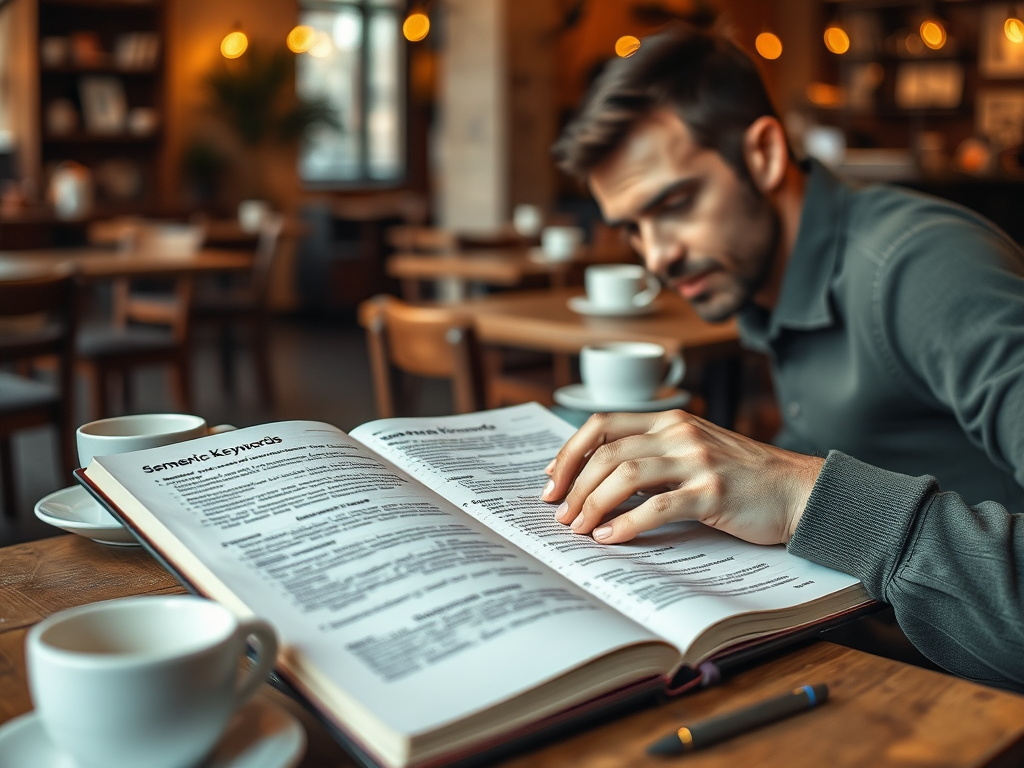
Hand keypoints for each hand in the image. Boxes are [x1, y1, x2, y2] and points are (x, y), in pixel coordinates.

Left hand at [540, 410, 822, 544]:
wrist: (796, 490)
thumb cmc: (739, 477)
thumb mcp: (691, 452)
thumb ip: (650, 457)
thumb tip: (596, 481)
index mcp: (669, 421)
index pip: (601, 423)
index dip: (569, 451)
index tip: (551, 480)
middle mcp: (679, 434)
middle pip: (606, 451)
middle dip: (573, 484)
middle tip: (559, 513)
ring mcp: (697, 461)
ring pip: (625, 475)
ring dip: (592, 504)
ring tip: (578, 528)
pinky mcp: (713, 493)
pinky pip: (658, 508)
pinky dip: (627, 524)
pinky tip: (610, 538)